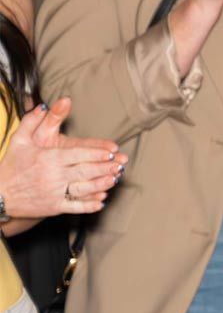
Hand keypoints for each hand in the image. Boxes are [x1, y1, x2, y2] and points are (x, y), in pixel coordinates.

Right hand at [0, 98, 125, 218]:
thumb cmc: (11, 166)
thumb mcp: (19, 141)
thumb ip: (32, 121)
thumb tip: (45, 104)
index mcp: (48, 159)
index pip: (78, 154)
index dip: (97, 152)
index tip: (112, 151)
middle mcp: (53, 176)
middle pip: (84, 170)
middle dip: (105, 167)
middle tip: (120, 164)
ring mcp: (53, 193)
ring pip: (82, 189)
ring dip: (101, 184)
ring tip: (115, 178)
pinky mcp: (52, 207)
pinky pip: (74, 207)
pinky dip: (88, 205)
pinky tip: (101, 201)